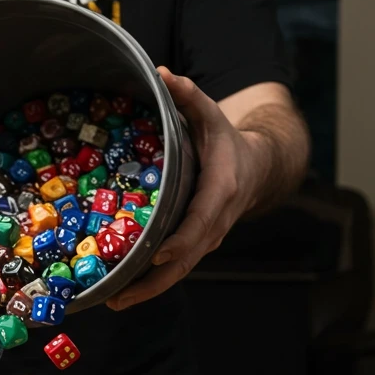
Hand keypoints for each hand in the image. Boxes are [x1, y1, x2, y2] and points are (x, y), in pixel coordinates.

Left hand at [108, 66, 261, 310]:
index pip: (201, 221)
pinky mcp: (199, 245)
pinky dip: (153, 283)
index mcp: (221, 190)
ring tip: (114, 302)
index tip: (158, 254)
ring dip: (148, 290)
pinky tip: (124, 292)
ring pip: (181, 272)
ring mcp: (209, 237)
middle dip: (154, 281)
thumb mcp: (210, 114)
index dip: (181, 241)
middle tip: (120, 296)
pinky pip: (177, 268)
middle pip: (187, 259)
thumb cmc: (227, 140)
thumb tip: (162, 72)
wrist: (260, 167)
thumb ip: (188, 95)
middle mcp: (216, 221)